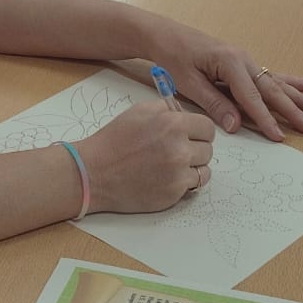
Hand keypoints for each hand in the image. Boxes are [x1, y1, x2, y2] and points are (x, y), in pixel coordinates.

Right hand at [76, 102, 215, 212]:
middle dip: (196, 148)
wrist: (94, 172)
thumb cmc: (114, 141)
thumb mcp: (139, 111)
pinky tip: (171, 177)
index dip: (199, 130)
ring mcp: (178, 173)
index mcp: (172, 124)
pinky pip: (194, 185)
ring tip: (174, 165)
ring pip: (205, 168)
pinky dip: (186, 182)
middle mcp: (179, 148)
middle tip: (179, 150)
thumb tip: (185, 113)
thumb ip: (167, 109)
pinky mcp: (174, 193)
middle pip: (208, 148)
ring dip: (194, 166)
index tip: (193, 134)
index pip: (207, 127)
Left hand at [151, 27, 302, 141]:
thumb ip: (214, 103)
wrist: (165, 35)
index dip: (265, 119)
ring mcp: (244, 60)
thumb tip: (236, 125)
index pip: (252, 97)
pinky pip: (268, 76)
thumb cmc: (173, 56)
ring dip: (297, 97)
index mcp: (230, 62)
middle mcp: (242, 60)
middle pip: (271, 90)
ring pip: (275, 82)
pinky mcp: (241, 63)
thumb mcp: (188, 83)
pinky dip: (287, 82)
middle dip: (292, 110)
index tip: (279, 137)